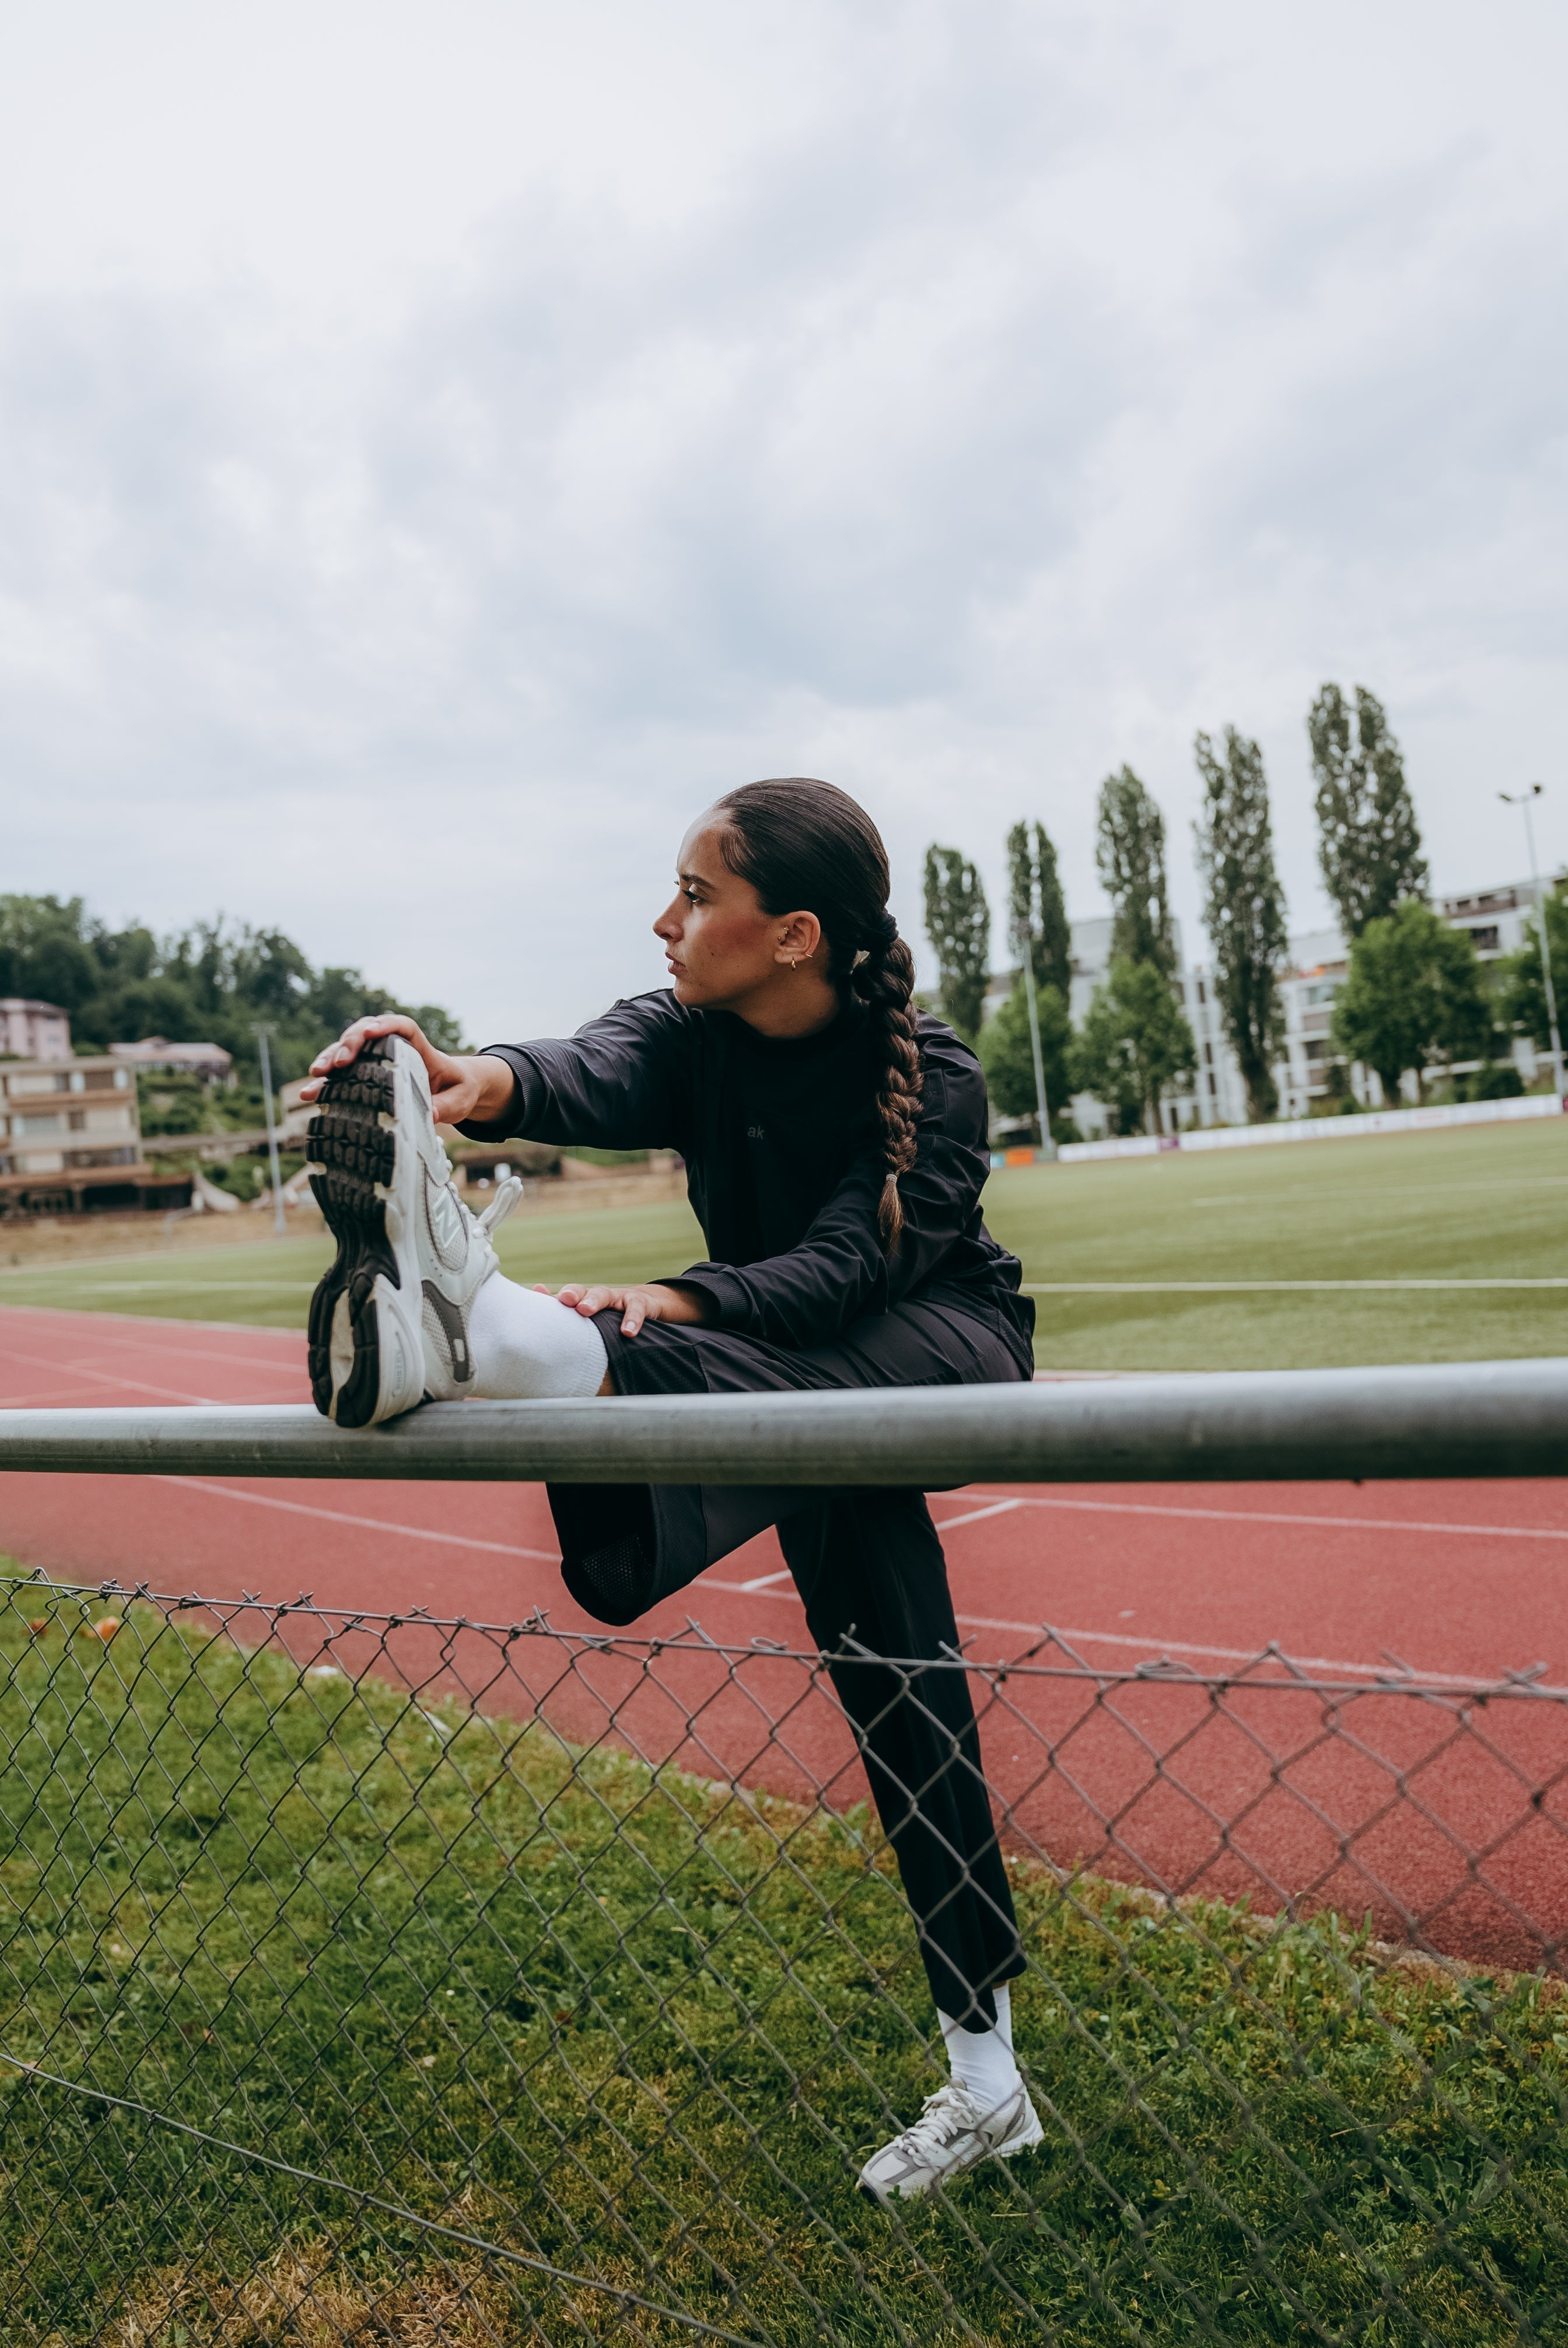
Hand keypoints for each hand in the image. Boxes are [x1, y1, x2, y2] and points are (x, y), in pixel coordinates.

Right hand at [297, 1015, 515, 1126]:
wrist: (455, 1090)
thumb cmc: (459, 1090)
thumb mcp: (460, 1099)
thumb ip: (447, 1105)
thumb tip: (430, 1115)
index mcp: (420, 1048)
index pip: (403, 1026)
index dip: (386, 1025)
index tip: (371, 1032)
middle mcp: (393, 1048)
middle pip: (366, 1033)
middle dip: (349, 1043)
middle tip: (339, 1062)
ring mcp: (376, 1060)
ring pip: (347, 1049)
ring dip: (329, 1058)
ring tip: (316, 1075)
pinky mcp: (365, 1075)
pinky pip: (342, 1074)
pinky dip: (326, 1082)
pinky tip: (309, 1093)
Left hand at [544, 1280, 710, 1337]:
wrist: (653, 1306)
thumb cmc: (614, 1319)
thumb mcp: (595, 1325)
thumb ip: (571, 1329)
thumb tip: (545, 1346)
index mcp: (584, 1303)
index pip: (564, 1298)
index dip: (550, 1297)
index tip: (537, 1294)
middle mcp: (598, 1297)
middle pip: (582, 1291)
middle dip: (571, 1293)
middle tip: (563, 1300)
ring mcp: (619, 1298)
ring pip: (604, 1293)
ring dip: (593, 1299)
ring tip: (585, 1310)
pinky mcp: (641, 1302)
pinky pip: (636, 1308)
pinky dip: (632, 1319)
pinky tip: (628, 1332)